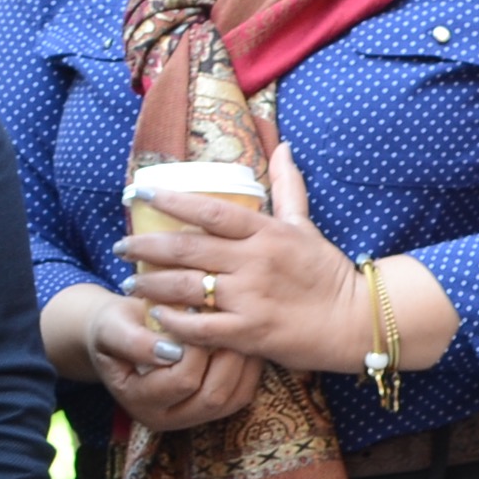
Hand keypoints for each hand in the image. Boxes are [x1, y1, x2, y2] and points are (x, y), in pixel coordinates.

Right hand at [76, 288, 259, 432]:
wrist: (120, 332)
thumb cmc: (115, 325)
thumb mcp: (111, 327)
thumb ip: (132, 341)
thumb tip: (169, 351)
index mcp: (138, 400)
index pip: (181, 381)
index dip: (195, 348)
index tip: (196, 311)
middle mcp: (165, 418)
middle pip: (211, 396)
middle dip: (225, 356)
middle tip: (225, 321)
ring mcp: (190, 418)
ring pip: (231, 399)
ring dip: (241, 363)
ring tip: (236, 329)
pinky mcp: (211, 410)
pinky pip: (240, 396)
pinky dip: (248, 370)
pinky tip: (243, 343)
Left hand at [121, 145, 450, 377]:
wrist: (357, 320)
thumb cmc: (328, 272)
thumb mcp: (306, 225)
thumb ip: (288, 187)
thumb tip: (283, 145)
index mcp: (266, 232)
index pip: (210, 210)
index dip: (171, 200)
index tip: (138, 194)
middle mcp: (254, 261)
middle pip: (187, 248)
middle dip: (147, 246)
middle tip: (121, 245)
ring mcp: (251, 298)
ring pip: (187, 288)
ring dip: (152, 285)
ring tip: (129, 283)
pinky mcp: (250, 332)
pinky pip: (201, 328)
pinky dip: (175, 323)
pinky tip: (158, 318)